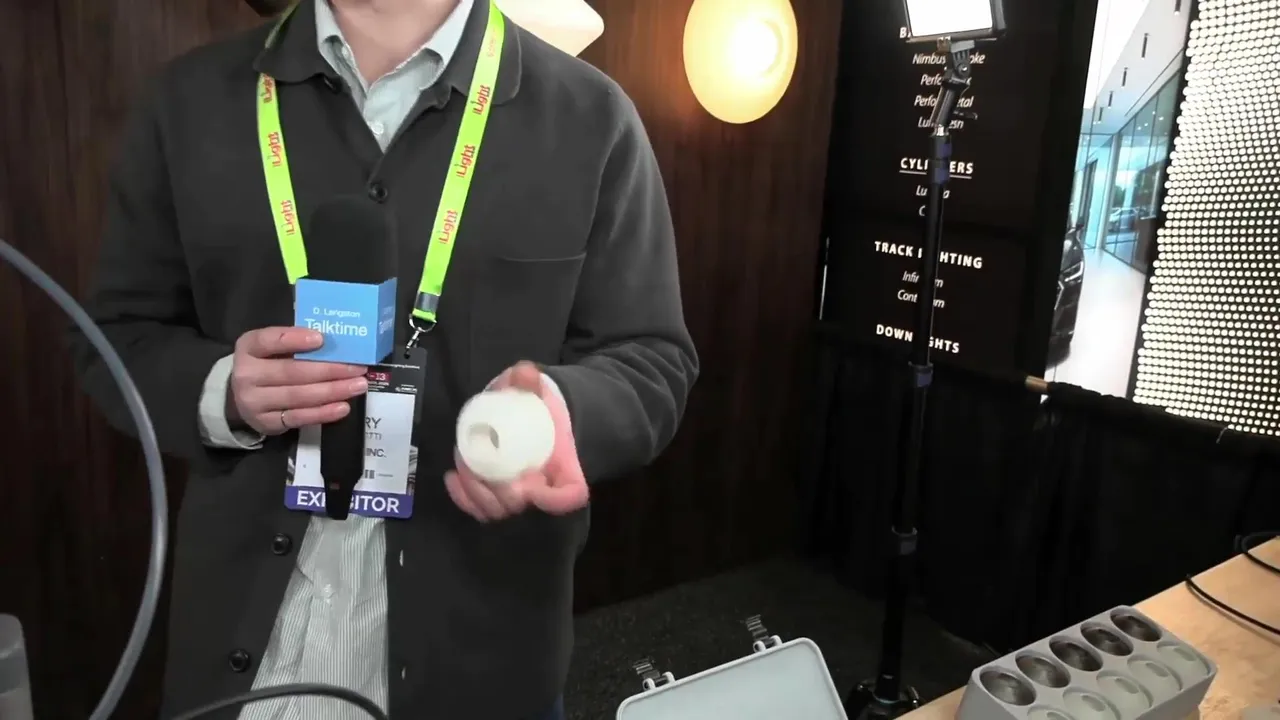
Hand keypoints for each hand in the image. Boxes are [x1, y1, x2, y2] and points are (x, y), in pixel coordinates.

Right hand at [227, 327, 368, 434]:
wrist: (242, 397)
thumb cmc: (267, 364)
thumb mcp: (272, 347)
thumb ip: (295, 342)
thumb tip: (335, 342)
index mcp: (248, 347)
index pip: (268, 341)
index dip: (294, 339)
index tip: (321, 339)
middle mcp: (246, 375)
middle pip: (291, 372)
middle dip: (328, 370)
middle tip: (357, 367)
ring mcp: (254, 402)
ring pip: (298, 396)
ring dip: (332, 391)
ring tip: (358, 385)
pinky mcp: (266, 423)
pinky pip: (299, 418)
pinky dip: (323, 413)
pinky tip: (343, 407)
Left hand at [445, 362, 588, 521]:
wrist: (528, 415)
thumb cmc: (538, 405)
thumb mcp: (537, 387)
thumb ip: (531, 379)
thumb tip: (524, 373)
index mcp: (563, 464)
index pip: (571, 494)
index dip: (554, 500)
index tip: (530, 485)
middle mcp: (542, 486)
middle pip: (523, 504)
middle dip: (498, 491)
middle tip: (478, 465)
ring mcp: (518, 495)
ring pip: (498, 510)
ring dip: (476, 492)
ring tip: (463, 464)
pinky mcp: (496, 496)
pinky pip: (480, 508)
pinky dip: (464, 498)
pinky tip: (453, 477)